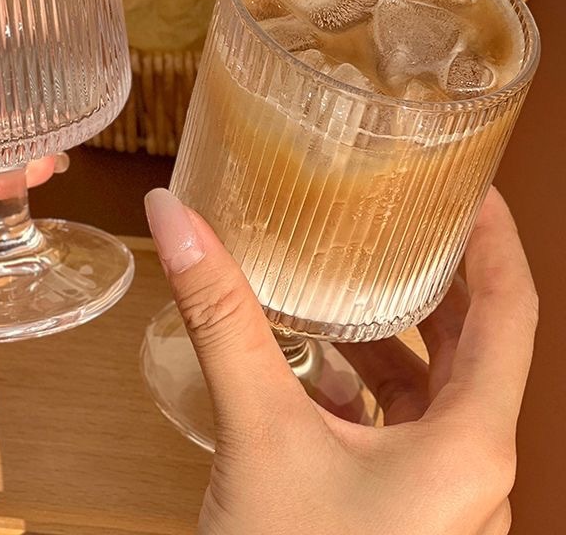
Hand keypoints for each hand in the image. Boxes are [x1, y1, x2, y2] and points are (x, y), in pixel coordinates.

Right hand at [145, 187, 536, 534]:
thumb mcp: (257, 433)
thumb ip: (221, 319)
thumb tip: (174, 217)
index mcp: (470, 447)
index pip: (511, 314)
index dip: (495, 240)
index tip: (474, 185)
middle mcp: (472, 472)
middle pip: (474, 348)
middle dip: (440, 280)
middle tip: (406, 218)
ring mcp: (440, 500)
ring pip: (432, 393)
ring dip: (394, 337)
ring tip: (350, 280)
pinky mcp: (402, 515)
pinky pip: (398, 432)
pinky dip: (365, 389)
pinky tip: (315, 368)